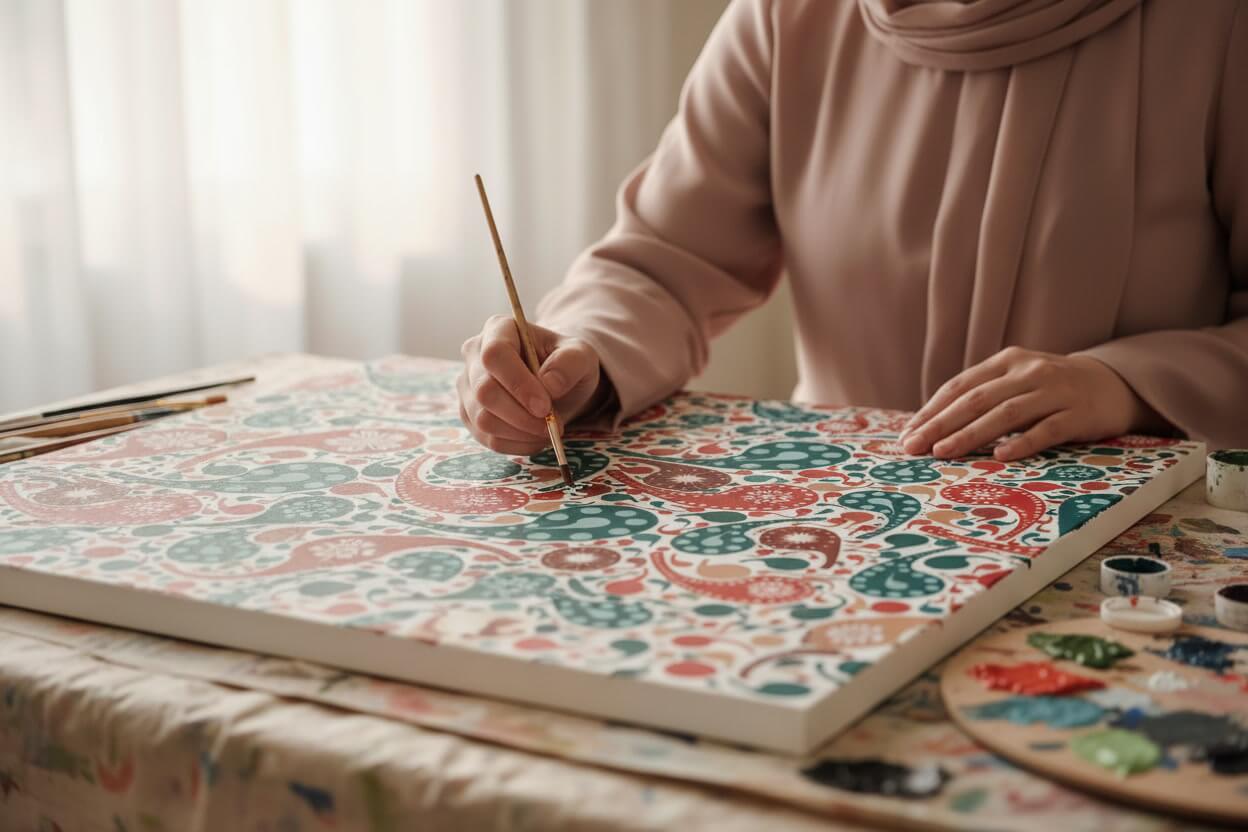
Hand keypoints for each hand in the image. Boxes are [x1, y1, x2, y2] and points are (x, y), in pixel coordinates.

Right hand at [457, 315, 601, 454]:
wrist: (557, 384)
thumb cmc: (565, 364)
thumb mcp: (581, 356)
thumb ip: (570, 363)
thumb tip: (550, 385)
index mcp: (499, 329)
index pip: (495, 354)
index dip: (518, 384)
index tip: (545, 406)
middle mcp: (475, 355)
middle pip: (484, 391)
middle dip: (521, 416)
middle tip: (552, 425)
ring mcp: (468, 386)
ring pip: (483, 419)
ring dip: (520, 433)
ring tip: (548, 430)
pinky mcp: (469, 414)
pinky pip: (486, 438)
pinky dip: (516, 445)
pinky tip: (535, 437)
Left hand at [899, 347, 1158, 460]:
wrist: (1112, 384)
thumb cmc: (1050, 389)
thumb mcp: (1015, 382)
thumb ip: (982, 396)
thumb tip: (932, 426)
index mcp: (1006, 362)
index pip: (960, 387)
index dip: (932, 411)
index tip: (907, 434)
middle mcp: (1028, 372)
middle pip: (977, 399)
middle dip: (941, 424)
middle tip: (914, 447)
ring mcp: (1056, 391)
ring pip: (1006, 413)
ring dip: (971, 434)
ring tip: (944, 452)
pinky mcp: (1079, 414)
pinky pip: (1047, 429)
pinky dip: (1023, 442)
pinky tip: (1000, 456)